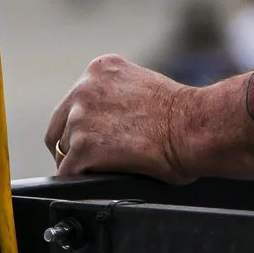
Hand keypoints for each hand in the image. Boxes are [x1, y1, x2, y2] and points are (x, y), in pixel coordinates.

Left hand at [44, 54, 193, 179]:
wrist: (193, 126)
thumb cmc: (183, 112)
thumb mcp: (142, 85)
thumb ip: (116, 96)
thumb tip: (109, 119)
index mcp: (99, 69)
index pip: (73, 101)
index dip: (81, 123)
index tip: (93, 138)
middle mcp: (83, 88)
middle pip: (60, 125)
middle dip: (72, 144)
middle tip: (89, 161)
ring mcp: (80, 118)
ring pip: (65, 150)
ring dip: (81, 162)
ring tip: (105, 172)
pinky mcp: (83, 148)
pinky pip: (68, 172)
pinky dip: (81, 180)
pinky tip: (98, 183)